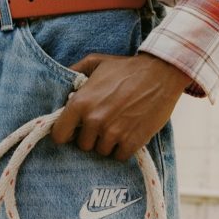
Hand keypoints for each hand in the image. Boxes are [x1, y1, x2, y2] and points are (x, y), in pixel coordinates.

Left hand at [51, 53, 190, 161]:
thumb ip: (74, 72)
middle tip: (102, 126)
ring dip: (108, 144)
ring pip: (102, 152)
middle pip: (83, 145)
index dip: (65, 134)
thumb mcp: (95, 62)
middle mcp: (94, 120)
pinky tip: (128, 136)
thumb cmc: (127, 68)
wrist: (159, 75)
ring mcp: (114, 133)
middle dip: (91, 137)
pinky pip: (120, 156)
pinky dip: (123, 149)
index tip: (74, 131)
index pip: (59, 134)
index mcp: (80, 103)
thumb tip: (62, 82)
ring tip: (117, 129)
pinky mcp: (132, 142)